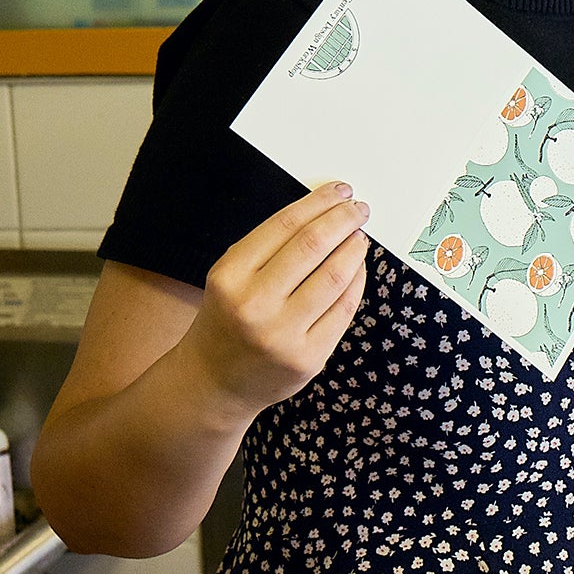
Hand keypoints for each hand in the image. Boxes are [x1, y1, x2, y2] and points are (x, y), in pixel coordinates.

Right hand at [177, 183, 369, 419]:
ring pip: (335, 276)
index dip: (318, 202)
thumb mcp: (231, 278)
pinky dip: (357, 281)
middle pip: (313, 246)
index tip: (340, 190)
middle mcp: (254, 305)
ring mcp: (283, 334)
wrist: (213, 382)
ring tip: (360, 237)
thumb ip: (270, 247)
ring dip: (355, 249)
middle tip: (360, 209)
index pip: (284, 226)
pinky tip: (358, 268)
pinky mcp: (308, 357)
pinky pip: (344, 309)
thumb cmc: (228, 318)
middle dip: (343, 220)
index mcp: (229, 277)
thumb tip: (325, 210)